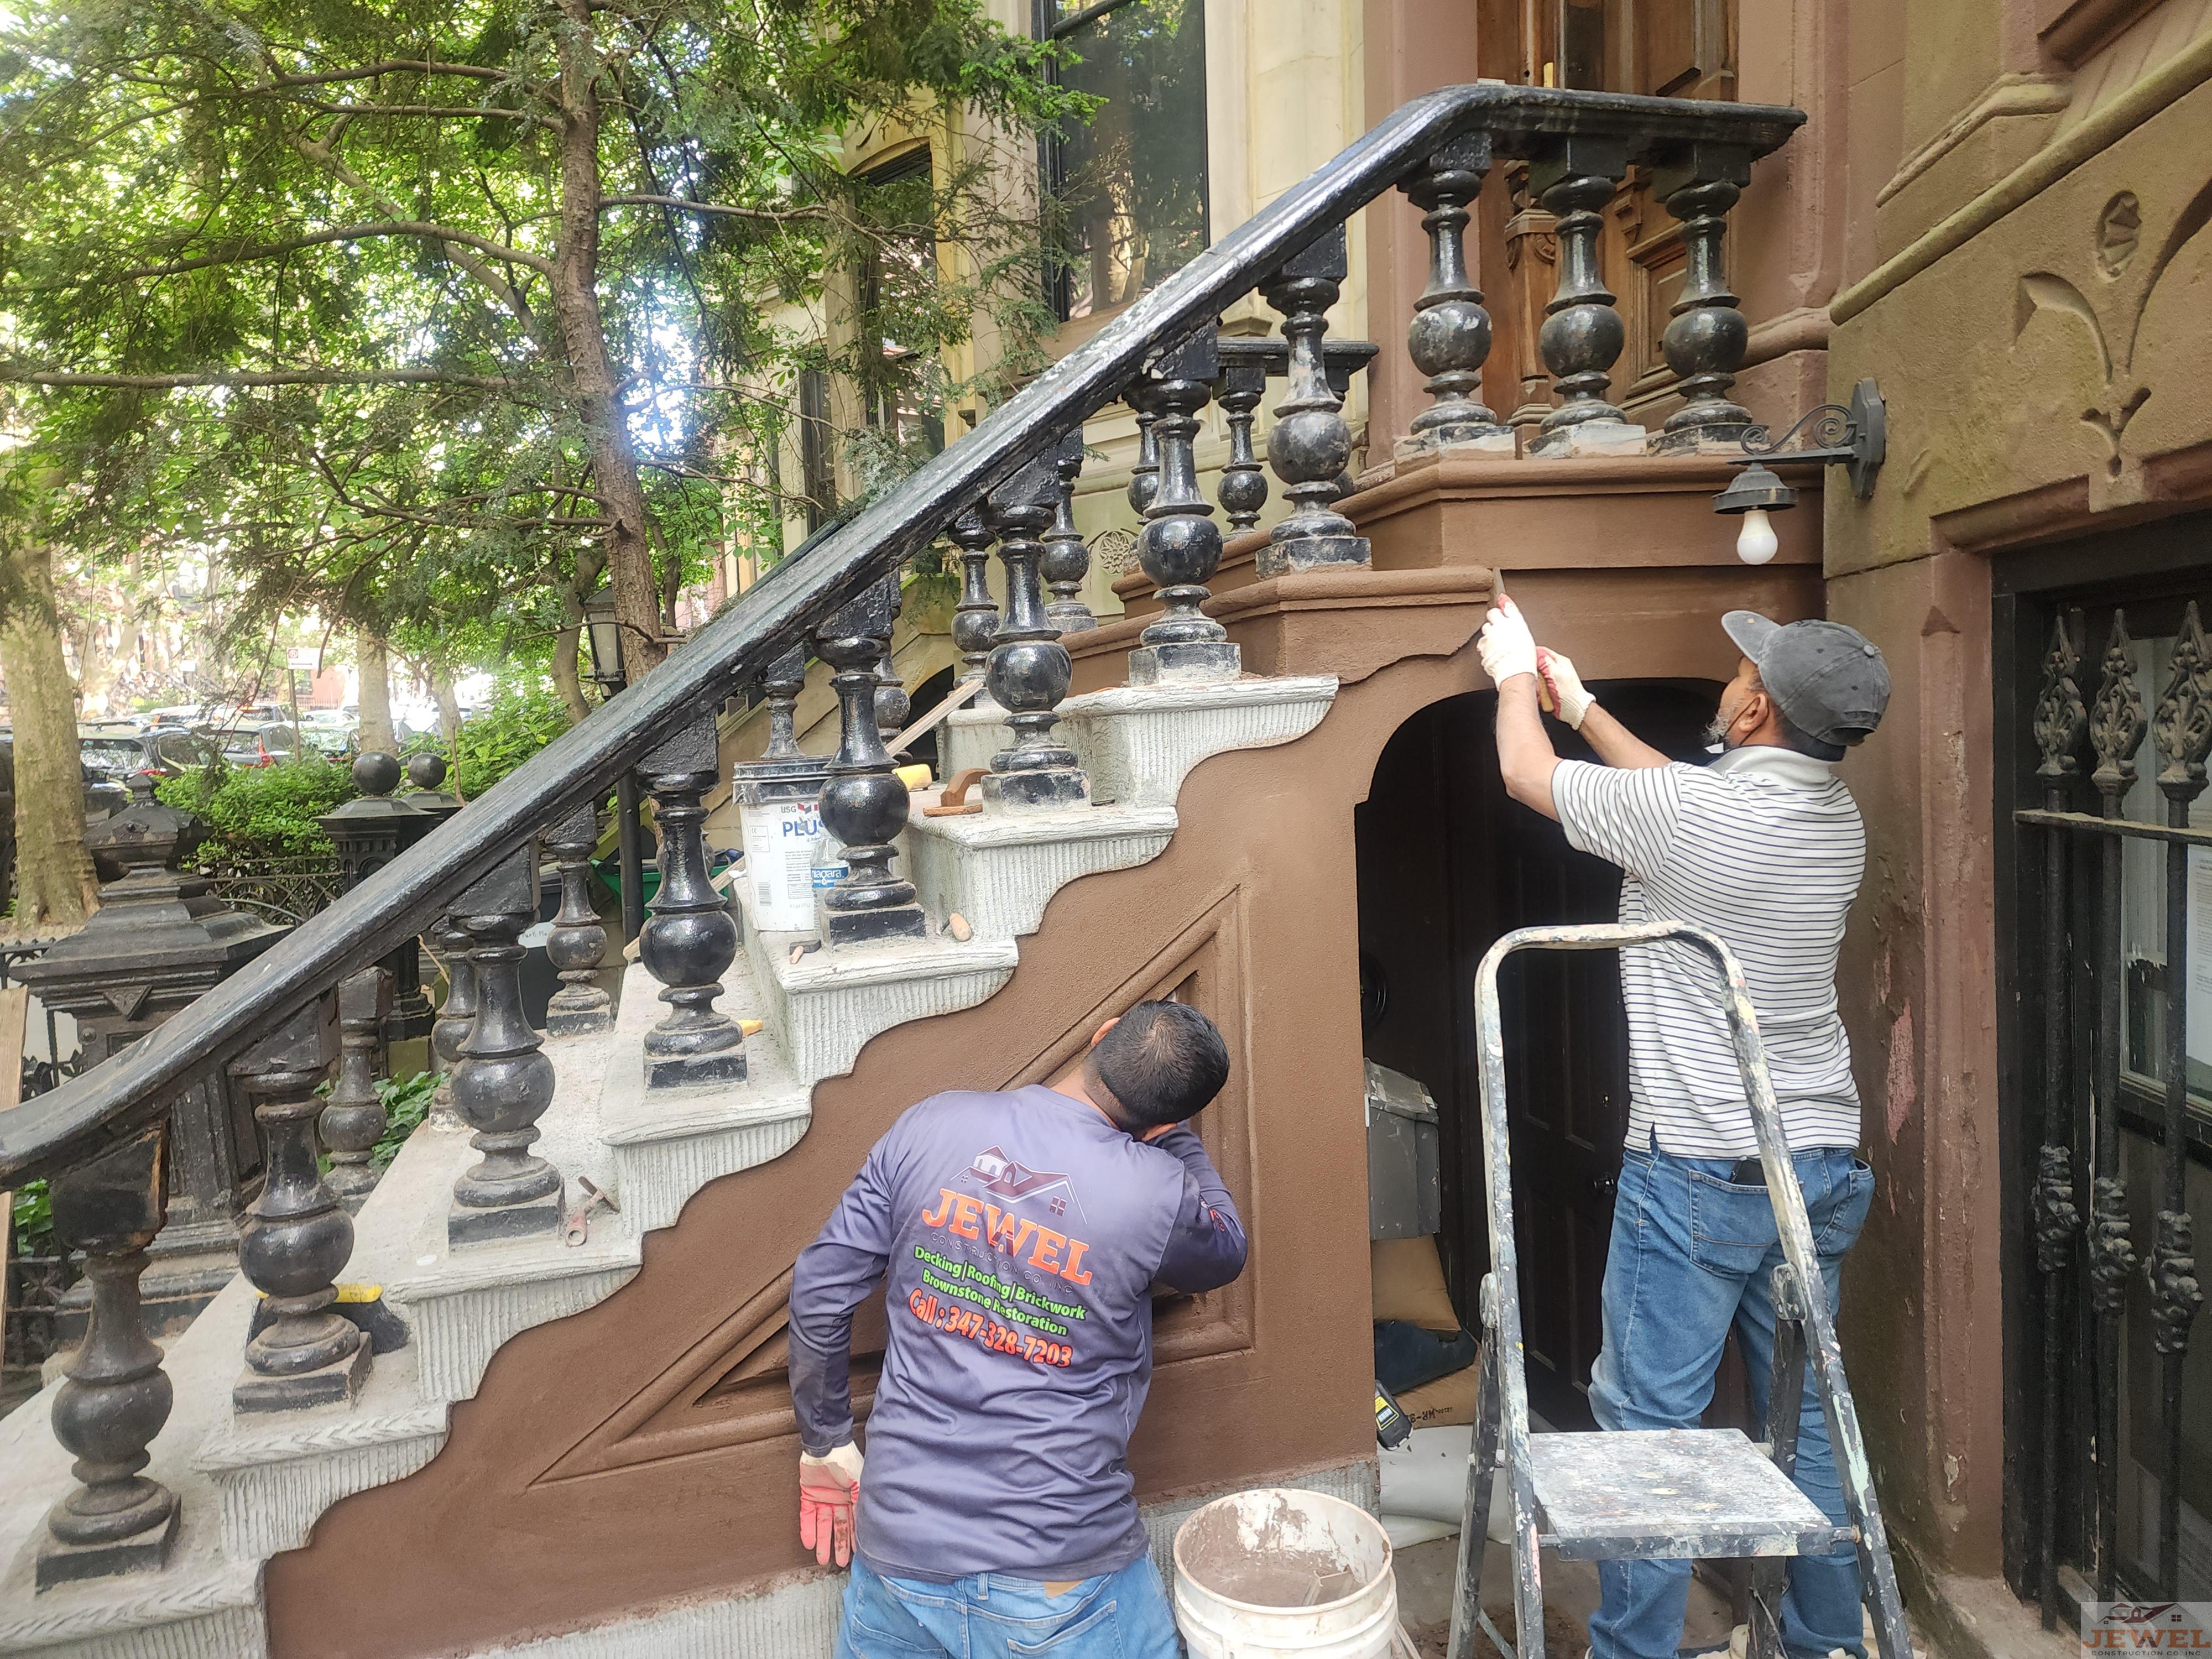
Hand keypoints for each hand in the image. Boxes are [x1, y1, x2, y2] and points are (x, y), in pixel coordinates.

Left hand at [799, 1440, 863, 1566]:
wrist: (826, 1445)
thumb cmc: (847, 1460)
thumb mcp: (860, 1482)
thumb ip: (860, 1502)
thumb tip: (865, 1524)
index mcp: (853, 1496)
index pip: (854, 1522)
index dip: (854, 1538)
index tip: (855, 1555)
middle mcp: (838, 1500)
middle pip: (839, 1526)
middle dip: (839, 1544)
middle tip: (839, 1563)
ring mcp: (823, 1498)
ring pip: (823, 1525)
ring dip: (823, 1542)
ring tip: (822, 1560)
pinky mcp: (808, 1495)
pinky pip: (806, 1516)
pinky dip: (807, 1529)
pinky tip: (808, 1543)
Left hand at [1479, 594, 1537, 684]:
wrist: (1515, 672)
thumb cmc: (1526, 657)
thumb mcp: (1526, 636)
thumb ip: (1516, 622)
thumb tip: (1508, 610)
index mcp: (1515, 622)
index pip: (1508, 606)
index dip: (1504, 602)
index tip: (1502, 599)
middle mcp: (1501, 626)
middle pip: (1492, 614)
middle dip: (1494, 617)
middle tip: (1499, 625)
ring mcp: (1490, 635)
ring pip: (1486, 628)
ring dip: (1490, 632)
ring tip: (1498, 642)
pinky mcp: (1483, 646)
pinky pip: (1482, 642)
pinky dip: (1486, 645)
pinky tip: (1493, 650)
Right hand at [1535, 647, 1593, 728]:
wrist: (1574, 710)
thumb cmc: (1570, 693)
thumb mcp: (1556, 673)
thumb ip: (1546, 661)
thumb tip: (1537, 653)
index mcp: (1560, 661)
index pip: (1544, 651)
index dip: (1533, 654)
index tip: (1526, 659)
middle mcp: (1556, 669)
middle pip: (1538, 665)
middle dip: (1534, 671)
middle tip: (1534, 677)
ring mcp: (1553, 679)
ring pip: (1537, 677)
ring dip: (1536, 683)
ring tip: (1540, 688)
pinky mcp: (1550, 689)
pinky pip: (1539, 687)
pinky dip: (1538, 691)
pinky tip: (1541, 694)